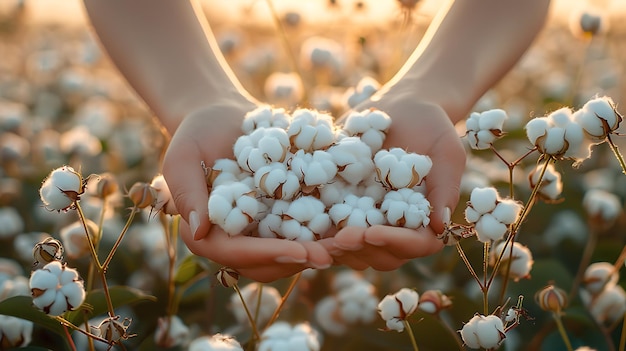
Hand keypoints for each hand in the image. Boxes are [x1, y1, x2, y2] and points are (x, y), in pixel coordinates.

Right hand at [162, 99, 332, 281]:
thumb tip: (200, 231)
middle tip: (332, 255)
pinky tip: (350, 227)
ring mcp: (259, 230)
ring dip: (316, 251)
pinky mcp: (280, 216)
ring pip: (288, 253)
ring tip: (347, 246)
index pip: (236, 253)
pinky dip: (324, 231)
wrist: (221, 117)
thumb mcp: (182, 159)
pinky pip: (302, 229)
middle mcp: (235, 239)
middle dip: (298, 260)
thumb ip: (188, 194)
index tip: (299, 253)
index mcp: (207, 234)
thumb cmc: (195, 136)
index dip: (267, 255)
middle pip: (266, 262)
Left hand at [326, 84, 465, 269]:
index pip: (416, 245)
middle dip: (361, 249)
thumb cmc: (432, 127)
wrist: (402, 106)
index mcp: (423, 220)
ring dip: (337, 248)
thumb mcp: (446, 153)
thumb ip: (444, 188)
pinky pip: (327, 227)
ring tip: (320, 238)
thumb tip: (439, 227)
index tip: (373, 232)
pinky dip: (314, 232)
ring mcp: (366, 219)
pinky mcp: (340, 207)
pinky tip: (299, 226)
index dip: (395, 243)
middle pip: (382, 256)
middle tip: (341, 238)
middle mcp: (394, 226)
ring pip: (353, 250)